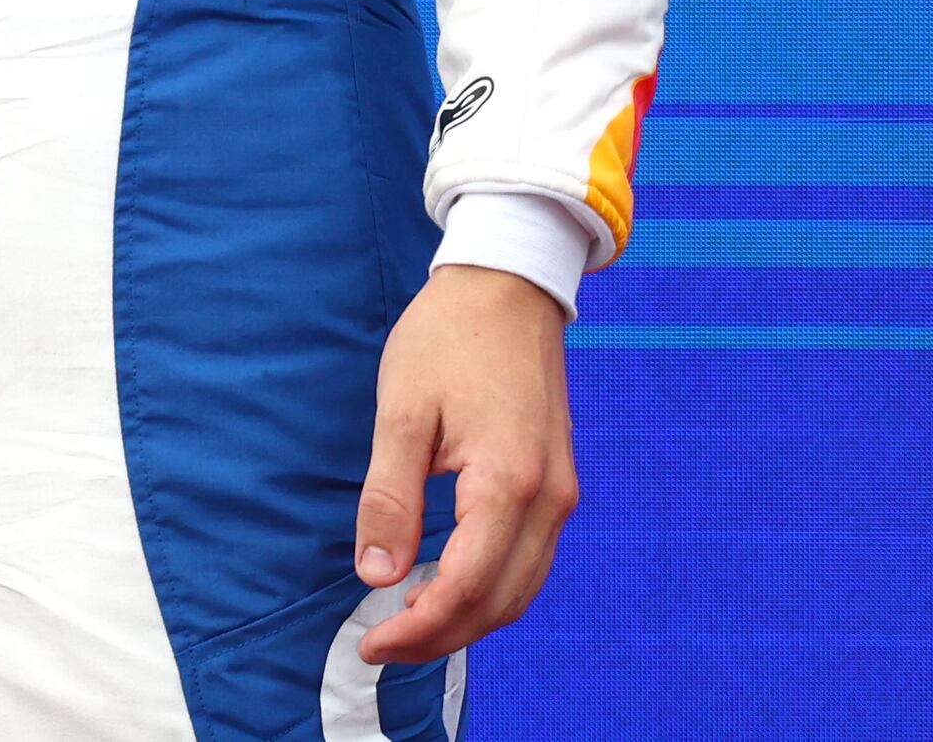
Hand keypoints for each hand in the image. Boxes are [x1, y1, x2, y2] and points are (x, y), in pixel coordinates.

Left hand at [352, 261, 576, 665]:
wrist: (506, 288)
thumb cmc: (447, 339)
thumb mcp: (400, 412)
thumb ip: (390, 498)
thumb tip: (377, 574)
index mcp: (508, 483)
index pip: (466, 587)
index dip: (418, 628)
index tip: (371, 643)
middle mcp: (549, 499)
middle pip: (501, 602)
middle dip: (441, 635)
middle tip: (382, 645)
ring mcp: (561, 494)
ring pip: (522, 589)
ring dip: (469, 618)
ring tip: (408, 626)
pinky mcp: (557, 484)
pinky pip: (531, 560)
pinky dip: (492, 588)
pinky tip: (448, 586)